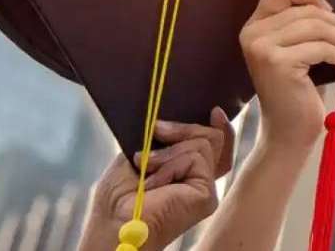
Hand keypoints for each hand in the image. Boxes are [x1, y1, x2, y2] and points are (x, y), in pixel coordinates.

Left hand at [79, 110, 233, 249]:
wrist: (114, 222)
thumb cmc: (120, 196)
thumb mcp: (143, 154)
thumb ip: (166, 140)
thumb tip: (177, 119)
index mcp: (189, 173)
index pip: (217, 147)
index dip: (221, 128)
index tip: (214, 111)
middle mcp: (202, 182)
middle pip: (214, 138)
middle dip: (184, 127)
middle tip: (157, 130)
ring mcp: (207, 189)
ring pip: (204, 143)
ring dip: (168, 152)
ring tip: (146, 168)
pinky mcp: (207, 195)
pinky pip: (196, 157)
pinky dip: (169, 165)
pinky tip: (153, 182)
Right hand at [239, 0, 334, 153]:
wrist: (289, 133)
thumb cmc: (298, 92)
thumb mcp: (300, 51)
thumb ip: (304, 26)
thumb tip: (332, 9)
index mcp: (255, 26)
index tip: (332, 12)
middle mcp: (253, 33)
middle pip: (308, 10)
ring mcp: (262, 47)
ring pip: (317, 26)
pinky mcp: (277, 62)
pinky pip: (322, 47)